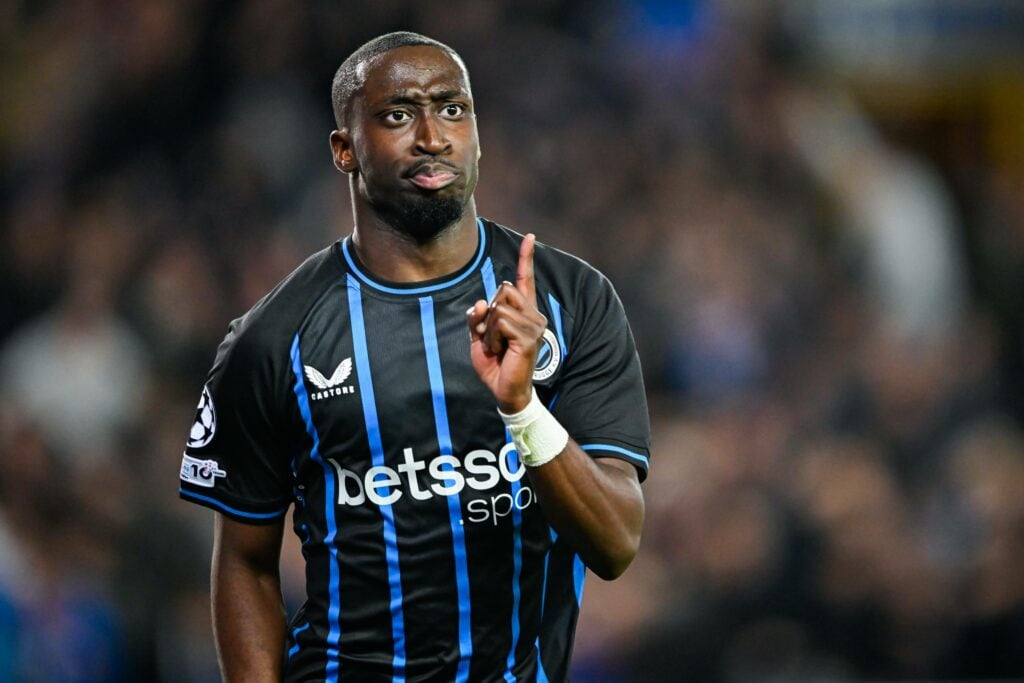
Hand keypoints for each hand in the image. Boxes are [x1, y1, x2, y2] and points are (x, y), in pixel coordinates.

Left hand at [467, 234, 546, 412]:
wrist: (504, 391)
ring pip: (498, 307)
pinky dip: (491, 338)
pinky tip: (500, 352)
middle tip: (492, 338)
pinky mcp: (529, 337)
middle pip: (502, 289)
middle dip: (488, 312)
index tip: (529, 237)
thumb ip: (478, 316)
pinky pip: (499, 323)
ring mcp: (533, 325)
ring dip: (488, 329)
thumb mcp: (479, 335)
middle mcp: (533, 315)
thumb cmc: (494, 363)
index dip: (526, 258)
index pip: (524, 280)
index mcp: (522, 312)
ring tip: (497, 347)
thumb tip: (481, 303)